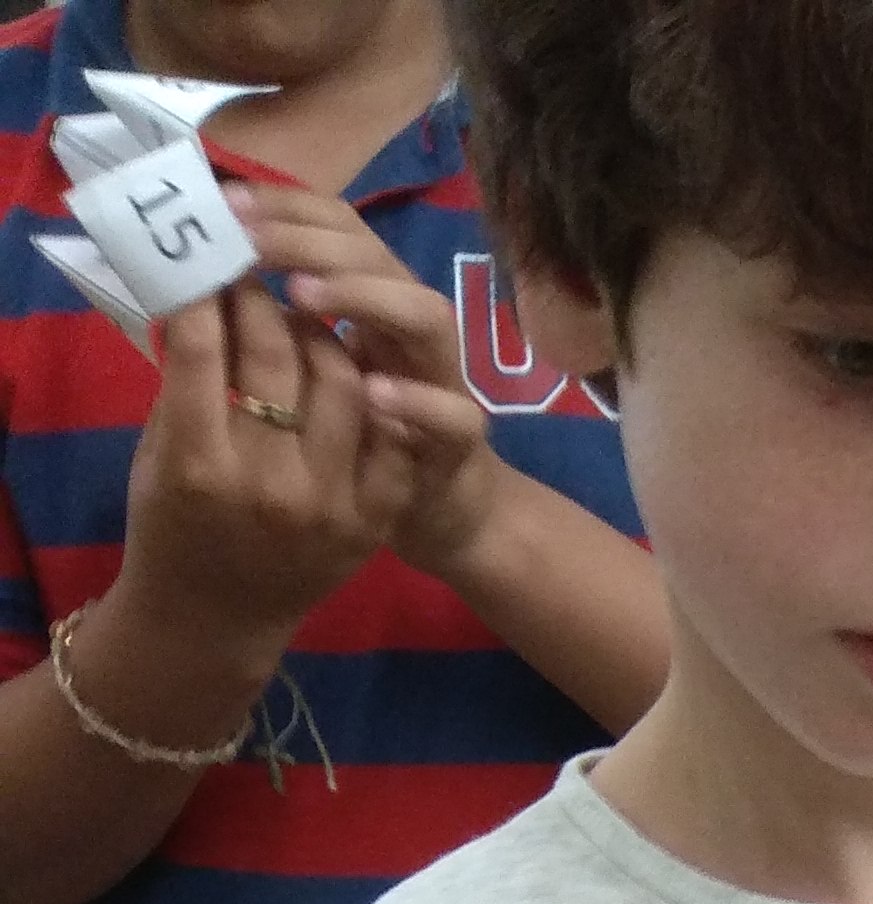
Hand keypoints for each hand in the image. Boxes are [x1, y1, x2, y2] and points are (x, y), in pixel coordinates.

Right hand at [112, 267, 409, 670]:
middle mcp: (269, 485)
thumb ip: (184, 375)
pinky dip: (370, 393)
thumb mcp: (159, 449)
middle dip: (263, 296)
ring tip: (299, 320)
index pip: (205, 339)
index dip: (208, 282)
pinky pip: (385, 435)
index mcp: (200, 463)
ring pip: (341, 378)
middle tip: (257, 271)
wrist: (212, 621)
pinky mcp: (370, 524)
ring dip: (320, 333)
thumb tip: (206, 284)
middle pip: (278, 350)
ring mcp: (328, 507)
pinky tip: (347, 372)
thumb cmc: (170, 524)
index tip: (209, 251)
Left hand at [229, 183, 501, 576]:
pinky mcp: (461, 444)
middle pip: (373, 255)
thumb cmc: (350, 441)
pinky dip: (418, 402)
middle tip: (246, 240)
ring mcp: (441, 379)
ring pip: (424, 315)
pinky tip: (372, 392)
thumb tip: (192, 277)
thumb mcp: (303, 371)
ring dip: (362, 297)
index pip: (336, 223)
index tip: (226, 202)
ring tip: (300, 295)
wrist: (437, 514)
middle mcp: (408, 322)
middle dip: (308, 241)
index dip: (286, 205)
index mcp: (369, 292)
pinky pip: (456, 417)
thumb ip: (262, 327)